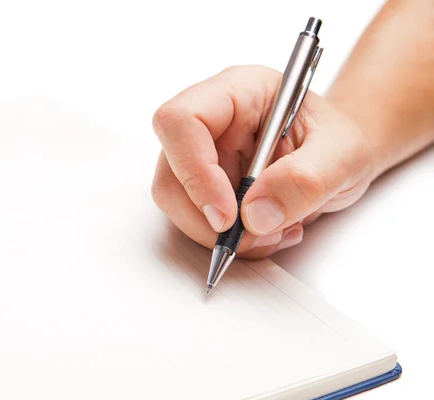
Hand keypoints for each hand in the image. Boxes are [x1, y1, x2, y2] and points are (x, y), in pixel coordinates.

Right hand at [151, 66, 375, 258]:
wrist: (338, 160)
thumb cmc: (339, 142)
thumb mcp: (344, 154)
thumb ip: (306, 179)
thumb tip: (255, 215)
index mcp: (237, 91)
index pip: (181, 120)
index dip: (194, 170)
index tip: (227, 216)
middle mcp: (210, 122)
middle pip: (171, 170)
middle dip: (206, 217)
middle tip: (254, 235)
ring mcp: (202, 156)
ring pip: (176, 202)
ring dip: (219, 233)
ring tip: (273, 232)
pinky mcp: (203, 186)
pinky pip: (195, 220)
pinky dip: (228, 240)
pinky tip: (265, 232)